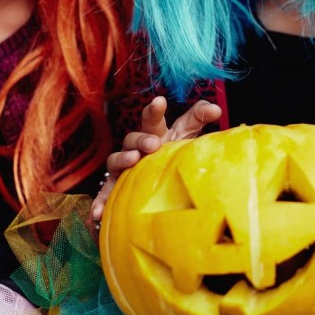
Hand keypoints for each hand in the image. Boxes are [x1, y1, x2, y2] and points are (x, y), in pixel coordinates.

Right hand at [90, 96, 221, 221]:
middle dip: (141, 139)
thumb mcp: (188, 133)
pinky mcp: (115, 188)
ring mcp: (124, 167)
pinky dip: (100, 201)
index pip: (153, 119)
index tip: (160, 102)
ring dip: (122, 159)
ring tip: (133, 161)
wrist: (160, 183)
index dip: (155, 110)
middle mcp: (137, 148)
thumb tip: (217, 108)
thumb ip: (199, 118)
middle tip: (154, 144)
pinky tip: (98, 213)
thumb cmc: (174, 151)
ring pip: (116, 159)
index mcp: (155, 134)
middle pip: (133, 137)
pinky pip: (105, 193)